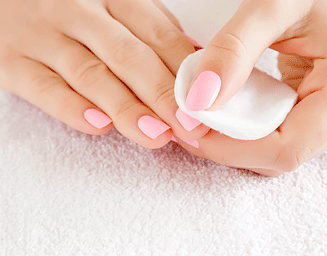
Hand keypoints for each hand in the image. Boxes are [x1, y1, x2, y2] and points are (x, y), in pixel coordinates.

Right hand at [0, 0, 208, 148]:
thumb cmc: (71, 7)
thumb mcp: (114, 4)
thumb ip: (152, 27)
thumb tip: (193, 59)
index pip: (158, 35)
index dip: (184, 72)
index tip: (205, 104)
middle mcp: (79, 13)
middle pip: (129, 57)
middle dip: (163, 95)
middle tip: (189, 127)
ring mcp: (44, 36)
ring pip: (91, 75)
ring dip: (126, 108)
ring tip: (156, 135)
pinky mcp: (12, 60)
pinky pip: (43, 87)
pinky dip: (71, 108)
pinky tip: (99, 126)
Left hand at [176, 0, 326, 175]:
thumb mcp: (274, 3)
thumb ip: (234, 49)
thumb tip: (199, 100)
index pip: (286, 148)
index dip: (232, 149)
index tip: (192, 130)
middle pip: (282, 155)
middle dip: (232, 146)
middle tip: (193, 123)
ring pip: (283, 147)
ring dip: (240, 138)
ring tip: (208, 114)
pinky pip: (288, 130)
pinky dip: (255, 124)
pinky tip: (233, 106)